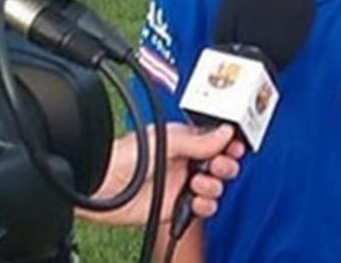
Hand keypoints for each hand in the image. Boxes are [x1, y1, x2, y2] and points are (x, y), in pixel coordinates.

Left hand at [85, 123, 244, 225]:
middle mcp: (184, 161)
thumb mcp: (166, 141)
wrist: (104, 186)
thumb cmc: (124, 157)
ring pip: (215, 187)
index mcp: (182, 140)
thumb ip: (198, 140)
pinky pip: (203, 208)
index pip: (215, 140)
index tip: (235, 145)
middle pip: (220, 163)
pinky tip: (195, 200)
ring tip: (199, 183)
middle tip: (218, 165)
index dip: (228, 143)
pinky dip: (205, 206)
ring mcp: (181, 184)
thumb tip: (224, 132)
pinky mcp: (177, 206)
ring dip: (214, 185)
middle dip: (225, 164)